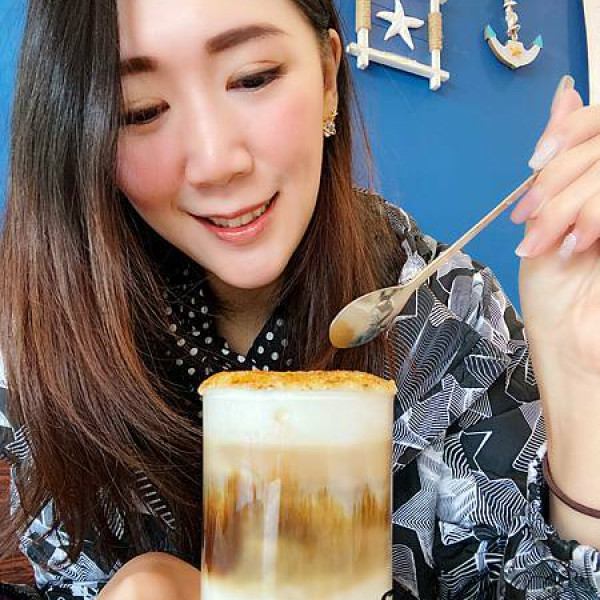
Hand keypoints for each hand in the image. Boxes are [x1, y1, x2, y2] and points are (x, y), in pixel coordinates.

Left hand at [514, 77, 599, 379]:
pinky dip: (590, 211)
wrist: (578, 345)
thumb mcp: (547, 220)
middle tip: (536, 221)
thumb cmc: (557, 293)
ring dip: (572, 203)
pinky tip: (579, 246)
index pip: (598, 124)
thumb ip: (561, 162)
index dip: (570, 131)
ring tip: (559, 244)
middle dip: (561, 180)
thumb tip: (565, 94)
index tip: (536, 162)